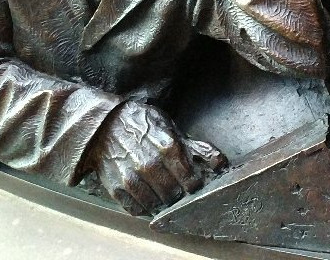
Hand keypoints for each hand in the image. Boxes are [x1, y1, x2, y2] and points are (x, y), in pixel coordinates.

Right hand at [87, 101, 225, 214]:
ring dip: (162, 201)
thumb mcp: (173, 130)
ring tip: (161, 191)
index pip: (191, 180)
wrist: (105, 125)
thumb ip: (199, 148)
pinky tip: (146, 197)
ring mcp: (130, 178)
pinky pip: (135, 209)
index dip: (195, 184)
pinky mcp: (115, 188)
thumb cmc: (144, 126)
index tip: (193, 182)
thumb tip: (221, 164)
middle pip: (174, 194)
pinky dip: (143, 207)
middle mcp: (150, 165)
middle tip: (177, 187)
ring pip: (156, 204)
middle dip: (179, 193)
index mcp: (169, 148)